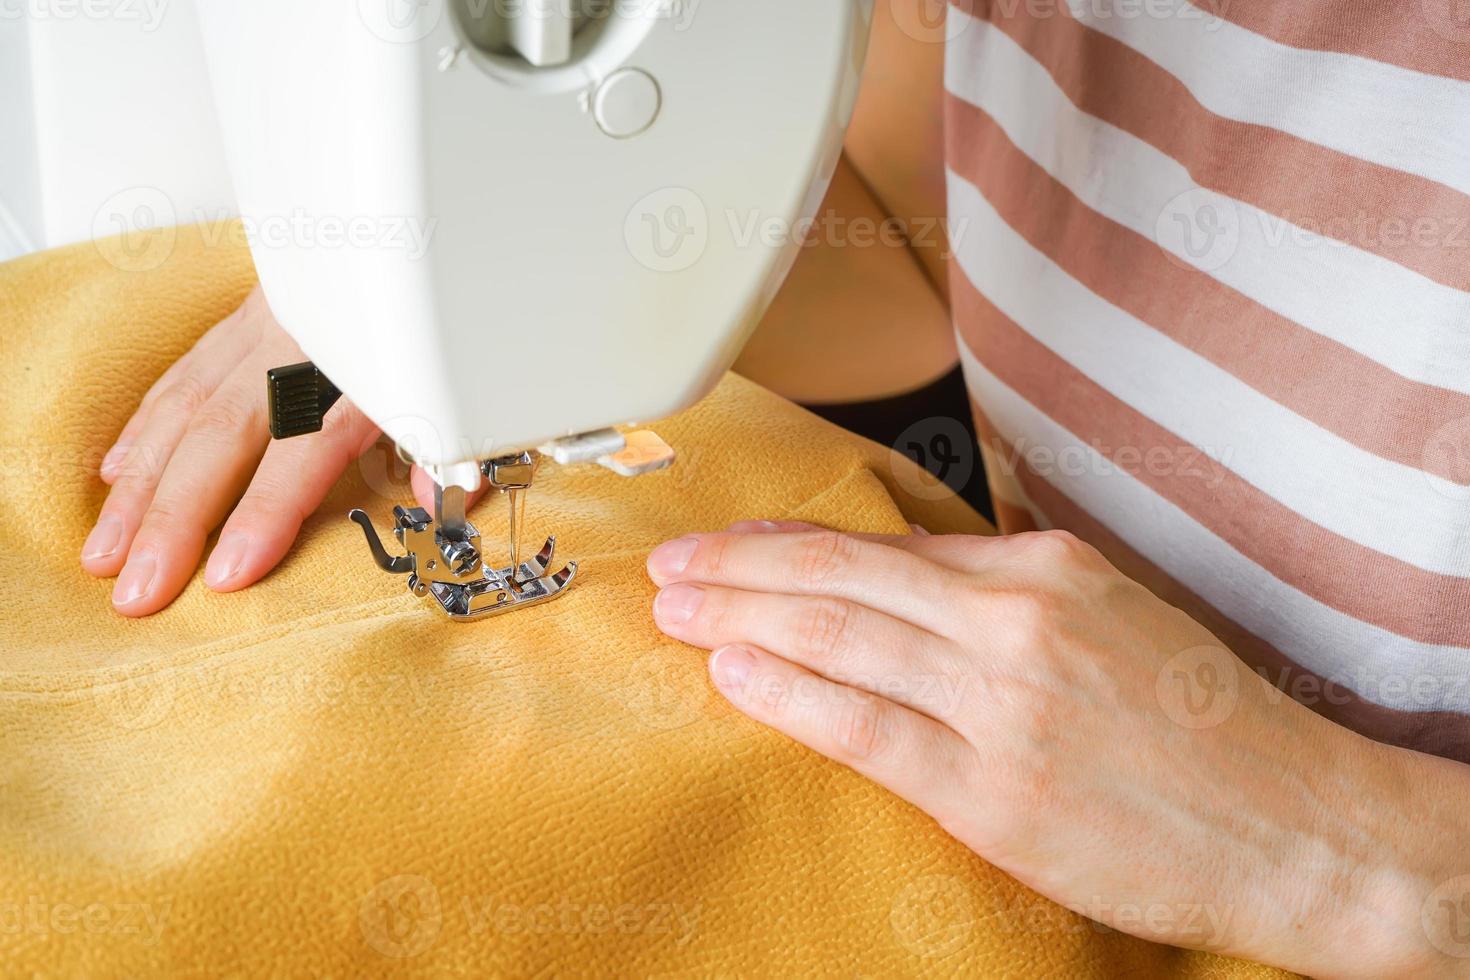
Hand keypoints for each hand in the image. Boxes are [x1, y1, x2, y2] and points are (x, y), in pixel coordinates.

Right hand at [82, 286, 476, 616]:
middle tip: (136, 590)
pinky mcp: (248, 311)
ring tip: (106, 551)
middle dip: (172, 518)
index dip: (265, 511)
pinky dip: (147, 426)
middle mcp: (302, 339)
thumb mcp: (462, 374)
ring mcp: (266, 322)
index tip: (227, 572)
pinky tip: (118, 473)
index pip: (307, 443)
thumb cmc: (444, 309)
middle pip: (224, 433)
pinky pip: (185, 371)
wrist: (420, 224)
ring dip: (141, 486)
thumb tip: (441, 504)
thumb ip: (447, 442)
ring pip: (188, 405)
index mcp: (363, 359)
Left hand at [646, 522, 1458, 975]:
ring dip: (740, 619)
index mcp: (1044, 569)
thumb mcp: (1109, 616)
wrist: (1297, 825)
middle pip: (842, 578)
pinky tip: (733, 677)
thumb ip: (1006, 594)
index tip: (730, 540)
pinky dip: (790, 694)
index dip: (790, 541)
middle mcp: (1016, 620)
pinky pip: (866, 728)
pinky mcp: (995, 789)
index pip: (884, 544)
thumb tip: (904, 580)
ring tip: (674, 610)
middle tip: (668, 564)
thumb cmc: (1204, 724)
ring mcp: (1003, 702)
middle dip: (739, 567)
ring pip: (839, 639)